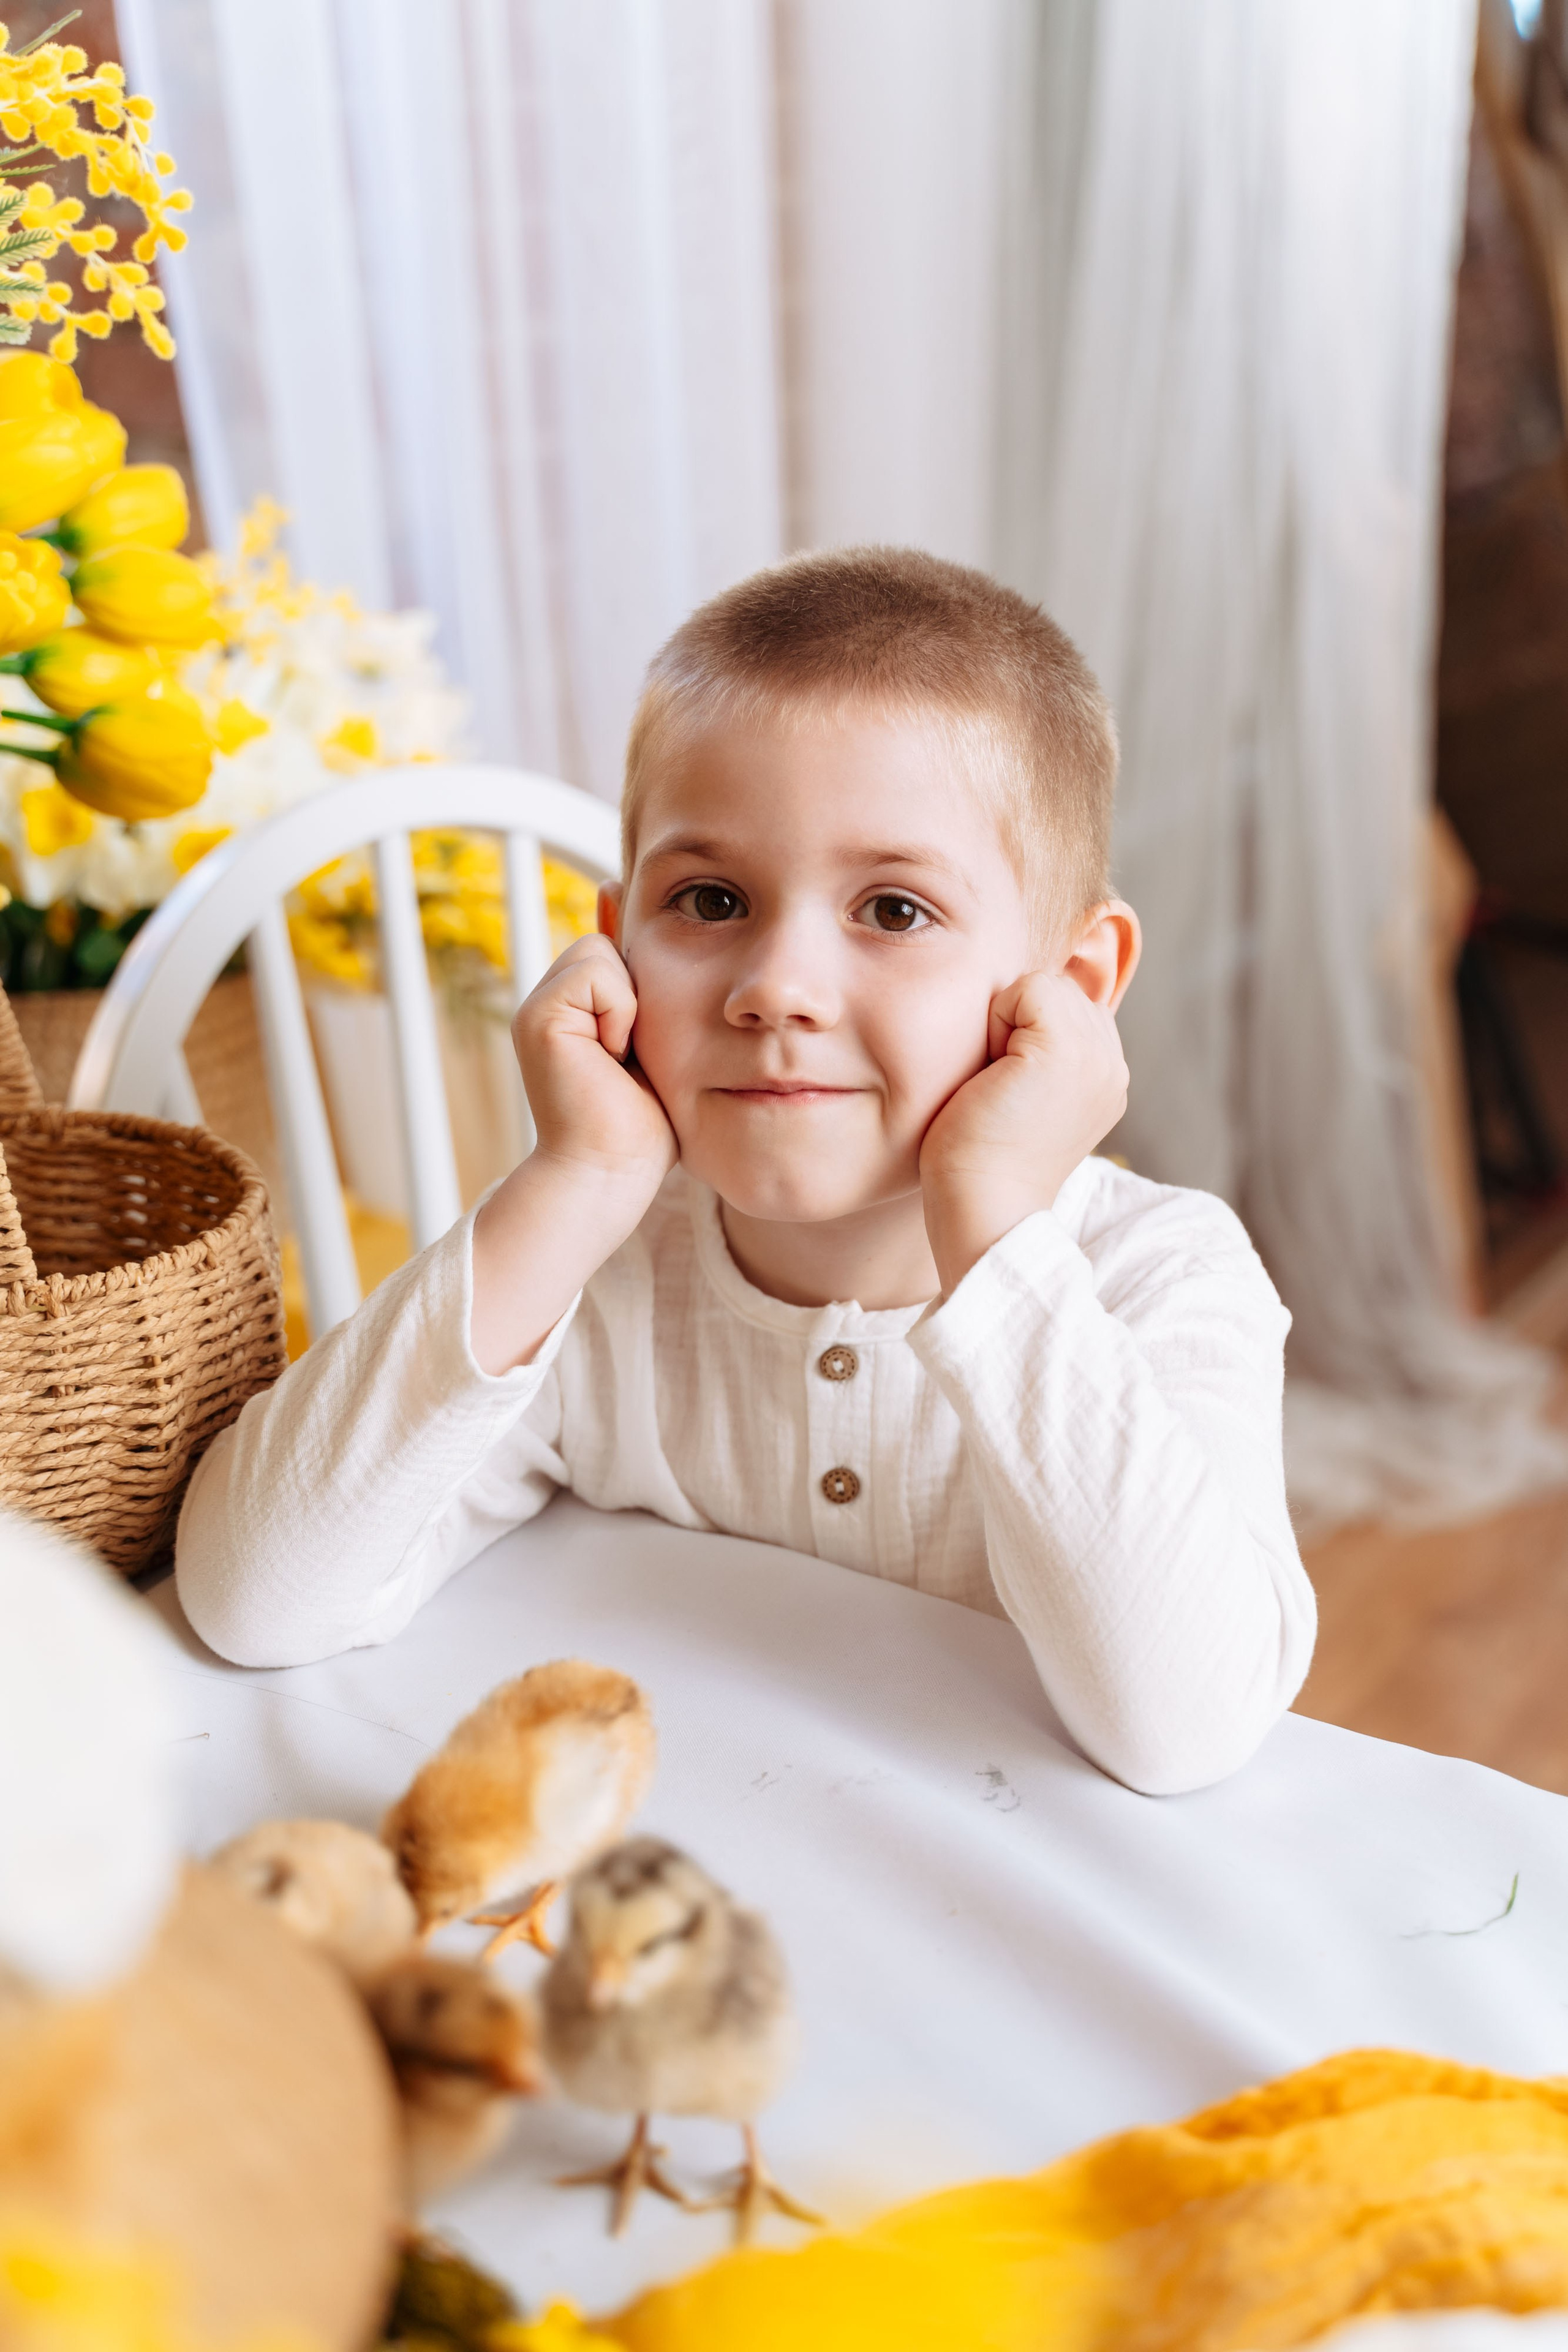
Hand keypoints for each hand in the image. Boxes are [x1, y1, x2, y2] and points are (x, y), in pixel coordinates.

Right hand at [511, 933, 676, 1200]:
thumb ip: (638, 993)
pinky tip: (611, 1057)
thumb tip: (627, 911)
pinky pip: (597, 973)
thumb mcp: (651, 1047)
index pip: (609, 951)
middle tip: (627, 1056)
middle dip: (634, 995)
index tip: (632, 1045)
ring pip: (599, 952)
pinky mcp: (537, 1017)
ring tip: (618, 1058)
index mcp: (570, 1012)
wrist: (610, 1174)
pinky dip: (620, 1014)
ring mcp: (536, 1009)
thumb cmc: (639, 1129)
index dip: (637, 987)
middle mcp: (546, 1005)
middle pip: (605, 946)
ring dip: (629, 1006)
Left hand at [919, 972, 1128, 1293]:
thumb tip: (1018, 1001)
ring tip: (999, 1084)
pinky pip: (1027, 988)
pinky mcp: (1067, 1048)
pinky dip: (996, 1021)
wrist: (981, 1210)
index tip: (1008, 1092)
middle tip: (1000, 1089)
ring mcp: (1098, 1055)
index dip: (1020, 1033)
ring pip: (1041, 985)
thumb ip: (1037, 1050)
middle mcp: (1112, 1063)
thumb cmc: (979, 1160)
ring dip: (1004, 1023)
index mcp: (1105, 1075)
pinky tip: (995, 1075)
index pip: (1063, 1005)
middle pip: (1054, 988)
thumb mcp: (1022, 1095)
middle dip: (1014, 1024)